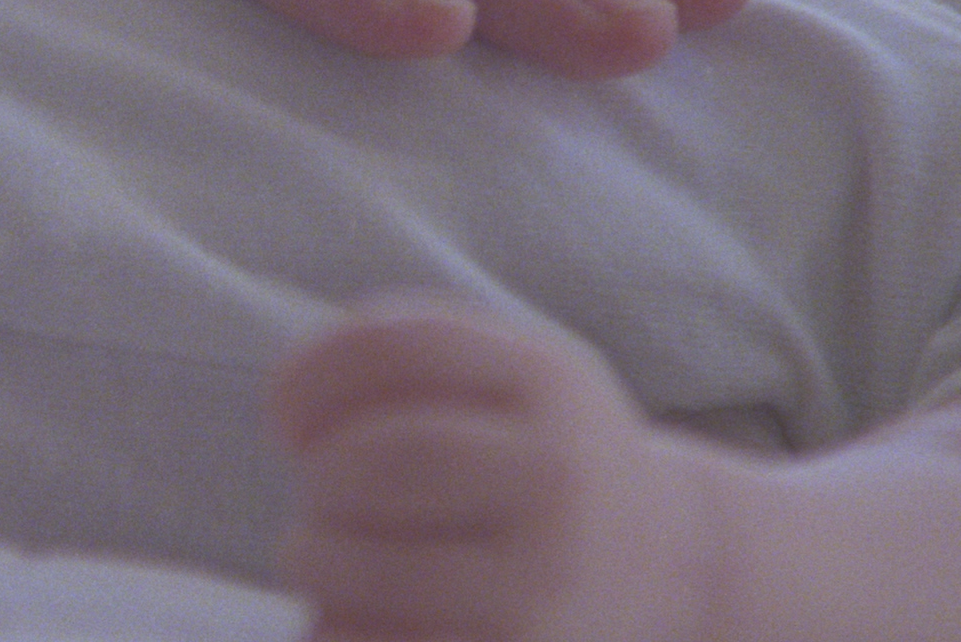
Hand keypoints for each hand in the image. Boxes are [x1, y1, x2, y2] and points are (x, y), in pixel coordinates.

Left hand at [268, 304, 714, 640]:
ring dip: (312, 560)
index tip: (289, 417)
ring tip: (329, 559)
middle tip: (319, 496)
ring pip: (356, 566)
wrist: (670, 569)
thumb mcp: (511, 379)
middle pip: (374, 461)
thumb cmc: (538, 464)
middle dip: (318, 478)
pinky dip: (332, 628)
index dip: (312, 375)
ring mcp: (541, 583)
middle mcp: (558, 479)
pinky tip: (356, 614)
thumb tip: (290, 403)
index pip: (397, 347)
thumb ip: (406, 357)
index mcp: (548, 380)